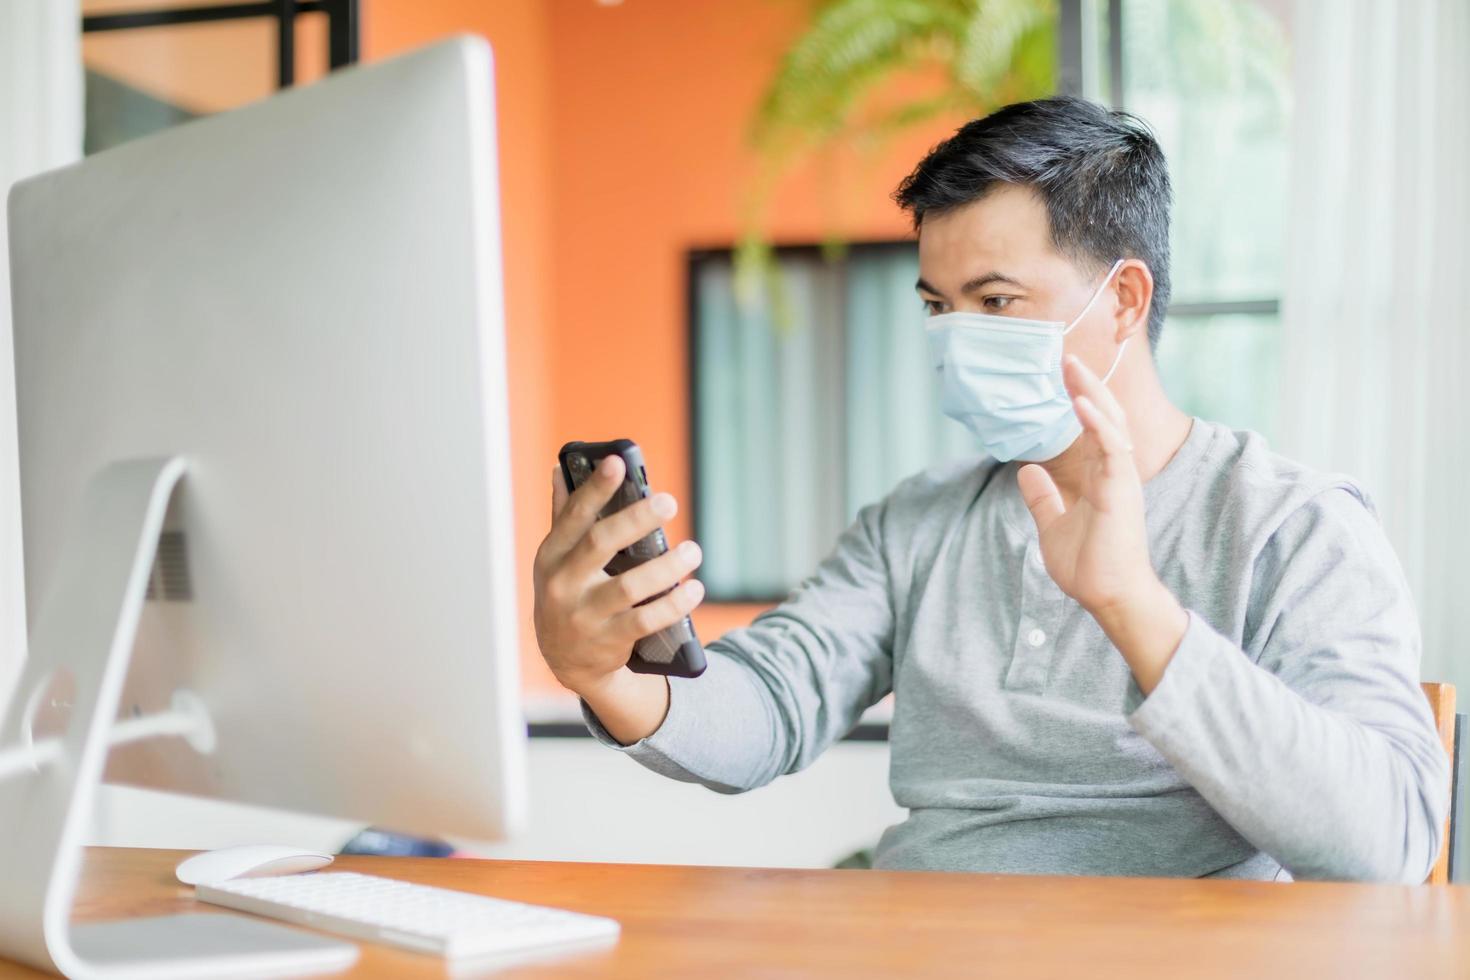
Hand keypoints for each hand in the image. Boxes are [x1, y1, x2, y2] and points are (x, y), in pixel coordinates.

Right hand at [532, 455, 704, 698]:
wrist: (567, 659)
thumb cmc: (569, 594)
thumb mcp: (558, 560)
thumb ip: (563, 517)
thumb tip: (560, 469)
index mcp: (552, 554)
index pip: (574, 515)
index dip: (595, 488)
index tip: (617, 462)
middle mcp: (563, 583)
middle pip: (600, 543)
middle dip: (636, 520)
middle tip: (669, 502)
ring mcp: (584, 614)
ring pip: (629, 586)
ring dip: (666, 567)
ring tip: (694, 551)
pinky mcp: (608, 640)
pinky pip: (645, 620)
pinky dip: (673, 604)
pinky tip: (693, 590)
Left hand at [1017, 355, 1184, 692]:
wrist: (1108, 596)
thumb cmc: (1088, 565)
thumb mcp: (1053, 525)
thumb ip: (1043, 498)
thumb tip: (1026, 471)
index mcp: (1101, 476)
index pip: (1092, 427)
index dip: (1079, 399)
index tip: (1060, 374)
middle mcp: (1114, 471)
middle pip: (1103, 416)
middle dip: (1085, 385)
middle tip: (1064, 357)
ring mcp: (1121, 479)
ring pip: (1110, 424)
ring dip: (1091, 394)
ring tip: (1071, 368)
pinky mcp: (1122, 490)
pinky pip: (1113, 448)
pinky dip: (1098, 424)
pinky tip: (1082, 404)